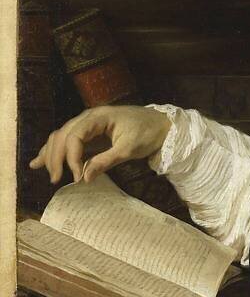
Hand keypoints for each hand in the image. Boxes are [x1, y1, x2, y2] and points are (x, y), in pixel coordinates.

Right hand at [29, 106, 171, 184]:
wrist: (161, 124)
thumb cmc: (147, 133)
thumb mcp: (129, 149)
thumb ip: (106, 161)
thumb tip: (84, 178)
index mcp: (97, 117)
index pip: (74, 136)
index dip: (71, 157)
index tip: (75, 177)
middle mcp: (88, 117)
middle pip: (62, 135)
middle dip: (56, 157)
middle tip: (56, 180)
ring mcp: (87, 123)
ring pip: (61, 136)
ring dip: (51, 153)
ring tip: (44, 171)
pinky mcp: (90, 132)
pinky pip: (68, 139)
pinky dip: (56, 150)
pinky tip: (40, 160)